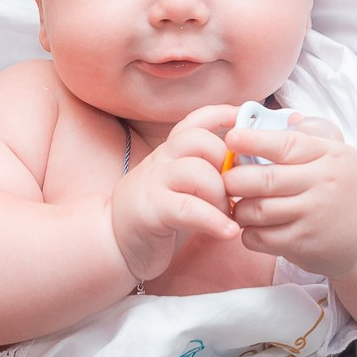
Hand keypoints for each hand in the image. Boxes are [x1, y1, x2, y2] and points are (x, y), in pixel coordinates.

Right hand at [110, 106, 241, 284]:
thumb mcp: (178, 184)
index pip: (195, 121)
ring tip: (228, 217)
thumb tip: (243, 164)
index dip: (221, 114)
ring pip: (198, 172)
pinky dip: (215, 221)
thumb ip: (204, 170)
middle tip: (234, 194)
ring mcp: (154, 183)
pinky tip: (228, 232)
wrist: (113, 242)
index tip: (243, 116)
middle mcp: (161, 160)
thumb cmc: (157, 214)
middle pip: (201, 141)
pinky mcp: (152, 210)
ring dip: (222, 197)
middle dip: (227, 165)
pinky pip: (190, 208)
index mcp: (170, 152)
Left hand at [221, 116, 356, 278]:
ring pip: (259, 210)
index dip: (254, 141)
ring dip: (239, 208)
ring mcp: (314, 216)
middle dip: (235, 179)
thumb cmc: (346, 189)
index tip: (231, 138)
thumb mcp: (340, 154)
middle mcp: (323, 184)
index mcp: (329, 156)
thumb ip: (315, 133)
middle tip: (227, 179)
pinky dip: (248, 232)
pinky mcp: (304, 244)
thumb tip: (288, 119)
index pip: (287, 145)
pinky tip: (250, 226)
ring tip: (238, 204)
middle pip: (265, 179)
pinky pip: (262, 237)